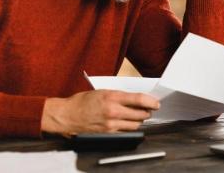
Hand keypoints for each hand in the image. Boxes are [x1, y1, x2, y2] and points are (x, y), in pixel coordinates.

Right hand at [40, 90, 159, 136]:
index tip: (156, 103)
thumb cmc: (82, 102)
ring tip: (138, 116)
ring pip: (136, 124)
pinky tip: (127, 122)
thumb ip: (119, 95)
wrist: (67, 116)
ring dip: (139, 120)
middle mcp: (113, 111)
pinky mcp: (109, 133)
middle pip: (141, 114)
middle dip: (147, 111)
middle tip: (149, 109)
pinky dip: (130, 127)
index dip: (151, 101)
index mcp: (112, 97)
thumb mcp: (102, 91)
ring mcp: (111, 124)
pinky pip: (126, 131)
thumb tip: (135, 98)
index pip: (139, 99)